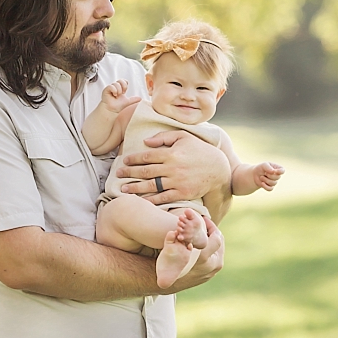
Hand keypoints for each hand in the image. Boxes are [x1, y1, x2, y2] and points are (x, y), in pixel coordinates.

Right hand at [101, 79, 140, 112]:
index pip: (123, 81)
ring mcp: (110, 88)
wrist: (113, 110)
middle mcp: (115, 87)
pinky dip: (114, 90)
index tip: (125, 91)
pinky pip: (110, 86)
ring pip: (116, 83)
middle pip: (120, 80)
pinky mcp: (106, 90)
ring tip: (117, 96)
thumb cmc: (118, 106)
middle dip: (123, 87)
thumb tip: (140, 98)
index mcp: (120, 88)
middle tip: (122, 93)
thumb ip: (134, 99)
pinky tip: (114, 95)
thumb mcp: (128, 101)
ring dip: (119, 90)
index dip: (125, 84)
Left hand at [117, 130, 231, 205]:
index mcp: (172, 153)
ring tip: (124, 188)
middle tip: (118, 174)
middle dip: (129, 172)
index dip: (133, 158)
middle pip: (145, 171)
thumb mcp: (184, 137)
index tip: (124, 160)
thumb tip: (146, 142)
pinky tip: (141, 200)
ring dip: (135, 187)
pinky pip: (162, 198)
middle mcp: (172, 168)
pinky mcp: (182, 194)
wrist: (219, 169)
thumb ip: (164, 137)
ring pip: (151, 186)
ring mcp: (177, 182)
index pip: (147, 156)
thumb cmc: (200, 150)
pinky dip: (150, 200)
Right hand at [163, 217, 223, 292]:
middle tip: (206, 223)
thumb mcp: (176, 249)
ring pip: (219, 248)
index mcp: (205, 258)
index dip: (210, 225)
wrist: (171, 282)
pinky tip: (204, 241)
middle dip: (213, 230)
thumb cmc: (172, 263)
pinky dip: (212, 247)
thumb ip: (181, 238)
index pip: (216, 236)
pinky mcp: (213, 272)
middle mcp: (213, 265)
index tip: (204, 218)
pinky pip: (216, 255)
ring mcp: (214, 270)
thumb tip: (181, 227)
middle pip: (219, 241)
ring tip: (205, 230)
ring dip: (213, 238)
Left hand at [254, 162, 284, 190]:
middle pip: (278, 177)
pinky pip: (270, 189)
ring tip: (261, 177)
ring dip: (266, 180)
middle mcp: (277, 175)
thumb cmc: (261, 168)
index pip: (282, 171)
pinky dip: (265, 186)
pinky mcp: (270, 187)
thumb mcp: (264, 165)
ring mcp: (274, 182)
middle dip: (270, 175)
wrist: (255, 174)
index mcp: (277, 168)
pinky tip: (262, 183)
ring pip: (273, 183)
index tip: (274, 171)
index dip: (280, 172)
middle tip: (264, 173)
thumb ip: (268, 167)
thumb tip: (273, 172)